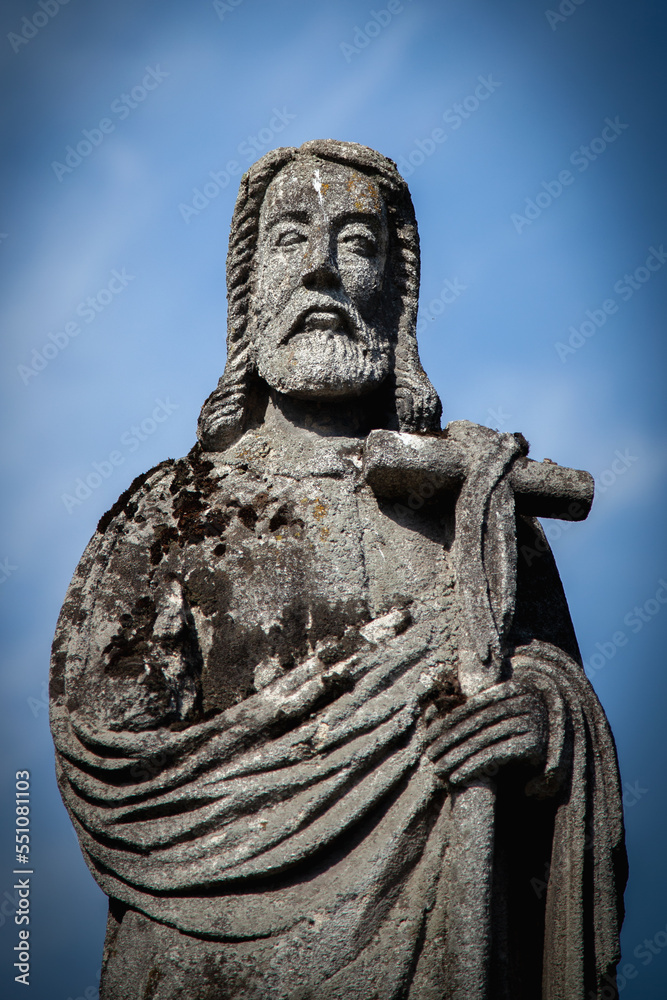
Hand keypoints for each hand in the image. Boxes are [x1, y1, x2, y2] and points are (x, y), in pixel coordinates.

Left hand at [425, 681, 545, 786]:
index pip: (474, 706)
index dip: (449, 721)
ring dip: (456, 757)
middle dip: (449, 740)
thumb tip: (435, 708)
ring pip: (483, 740)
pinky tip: (457, 777)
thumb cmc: (522, 733)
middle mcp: (526, 702)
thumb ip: (483, 708)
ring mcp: (531, 722)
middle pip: (477, 723)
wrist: (560, 754)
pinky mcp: (532, 745)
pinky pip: (494, 756)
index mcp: (515, 689)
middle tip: (429, 754)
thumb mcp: (506, 714)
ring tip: (439, 770)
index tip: (429, 736)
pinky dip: (472, 767)